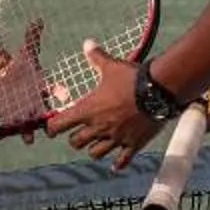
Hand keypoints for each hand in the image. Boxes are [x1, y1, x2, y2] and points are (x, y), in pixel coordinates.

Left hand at [46, 39, 157, 167]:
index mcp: (88, 110)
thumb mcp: (112, 66)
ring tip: (96, 144)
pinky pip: (122, 159)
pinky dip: (117, 164)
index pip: (59, 125)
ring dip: (93, 149)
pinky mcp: (132, 144)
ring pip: (95, 153)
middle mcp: (99, 127)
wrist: (158, 91)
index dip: (52, 127)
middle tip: (78, 133)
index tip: (51, 129)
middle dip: (75, 138)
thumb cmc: (131, 78)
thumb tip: (87, 43)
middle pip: (76, 142)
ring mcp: (116, 138)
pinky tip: (115, 166)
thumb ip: (97, 58)